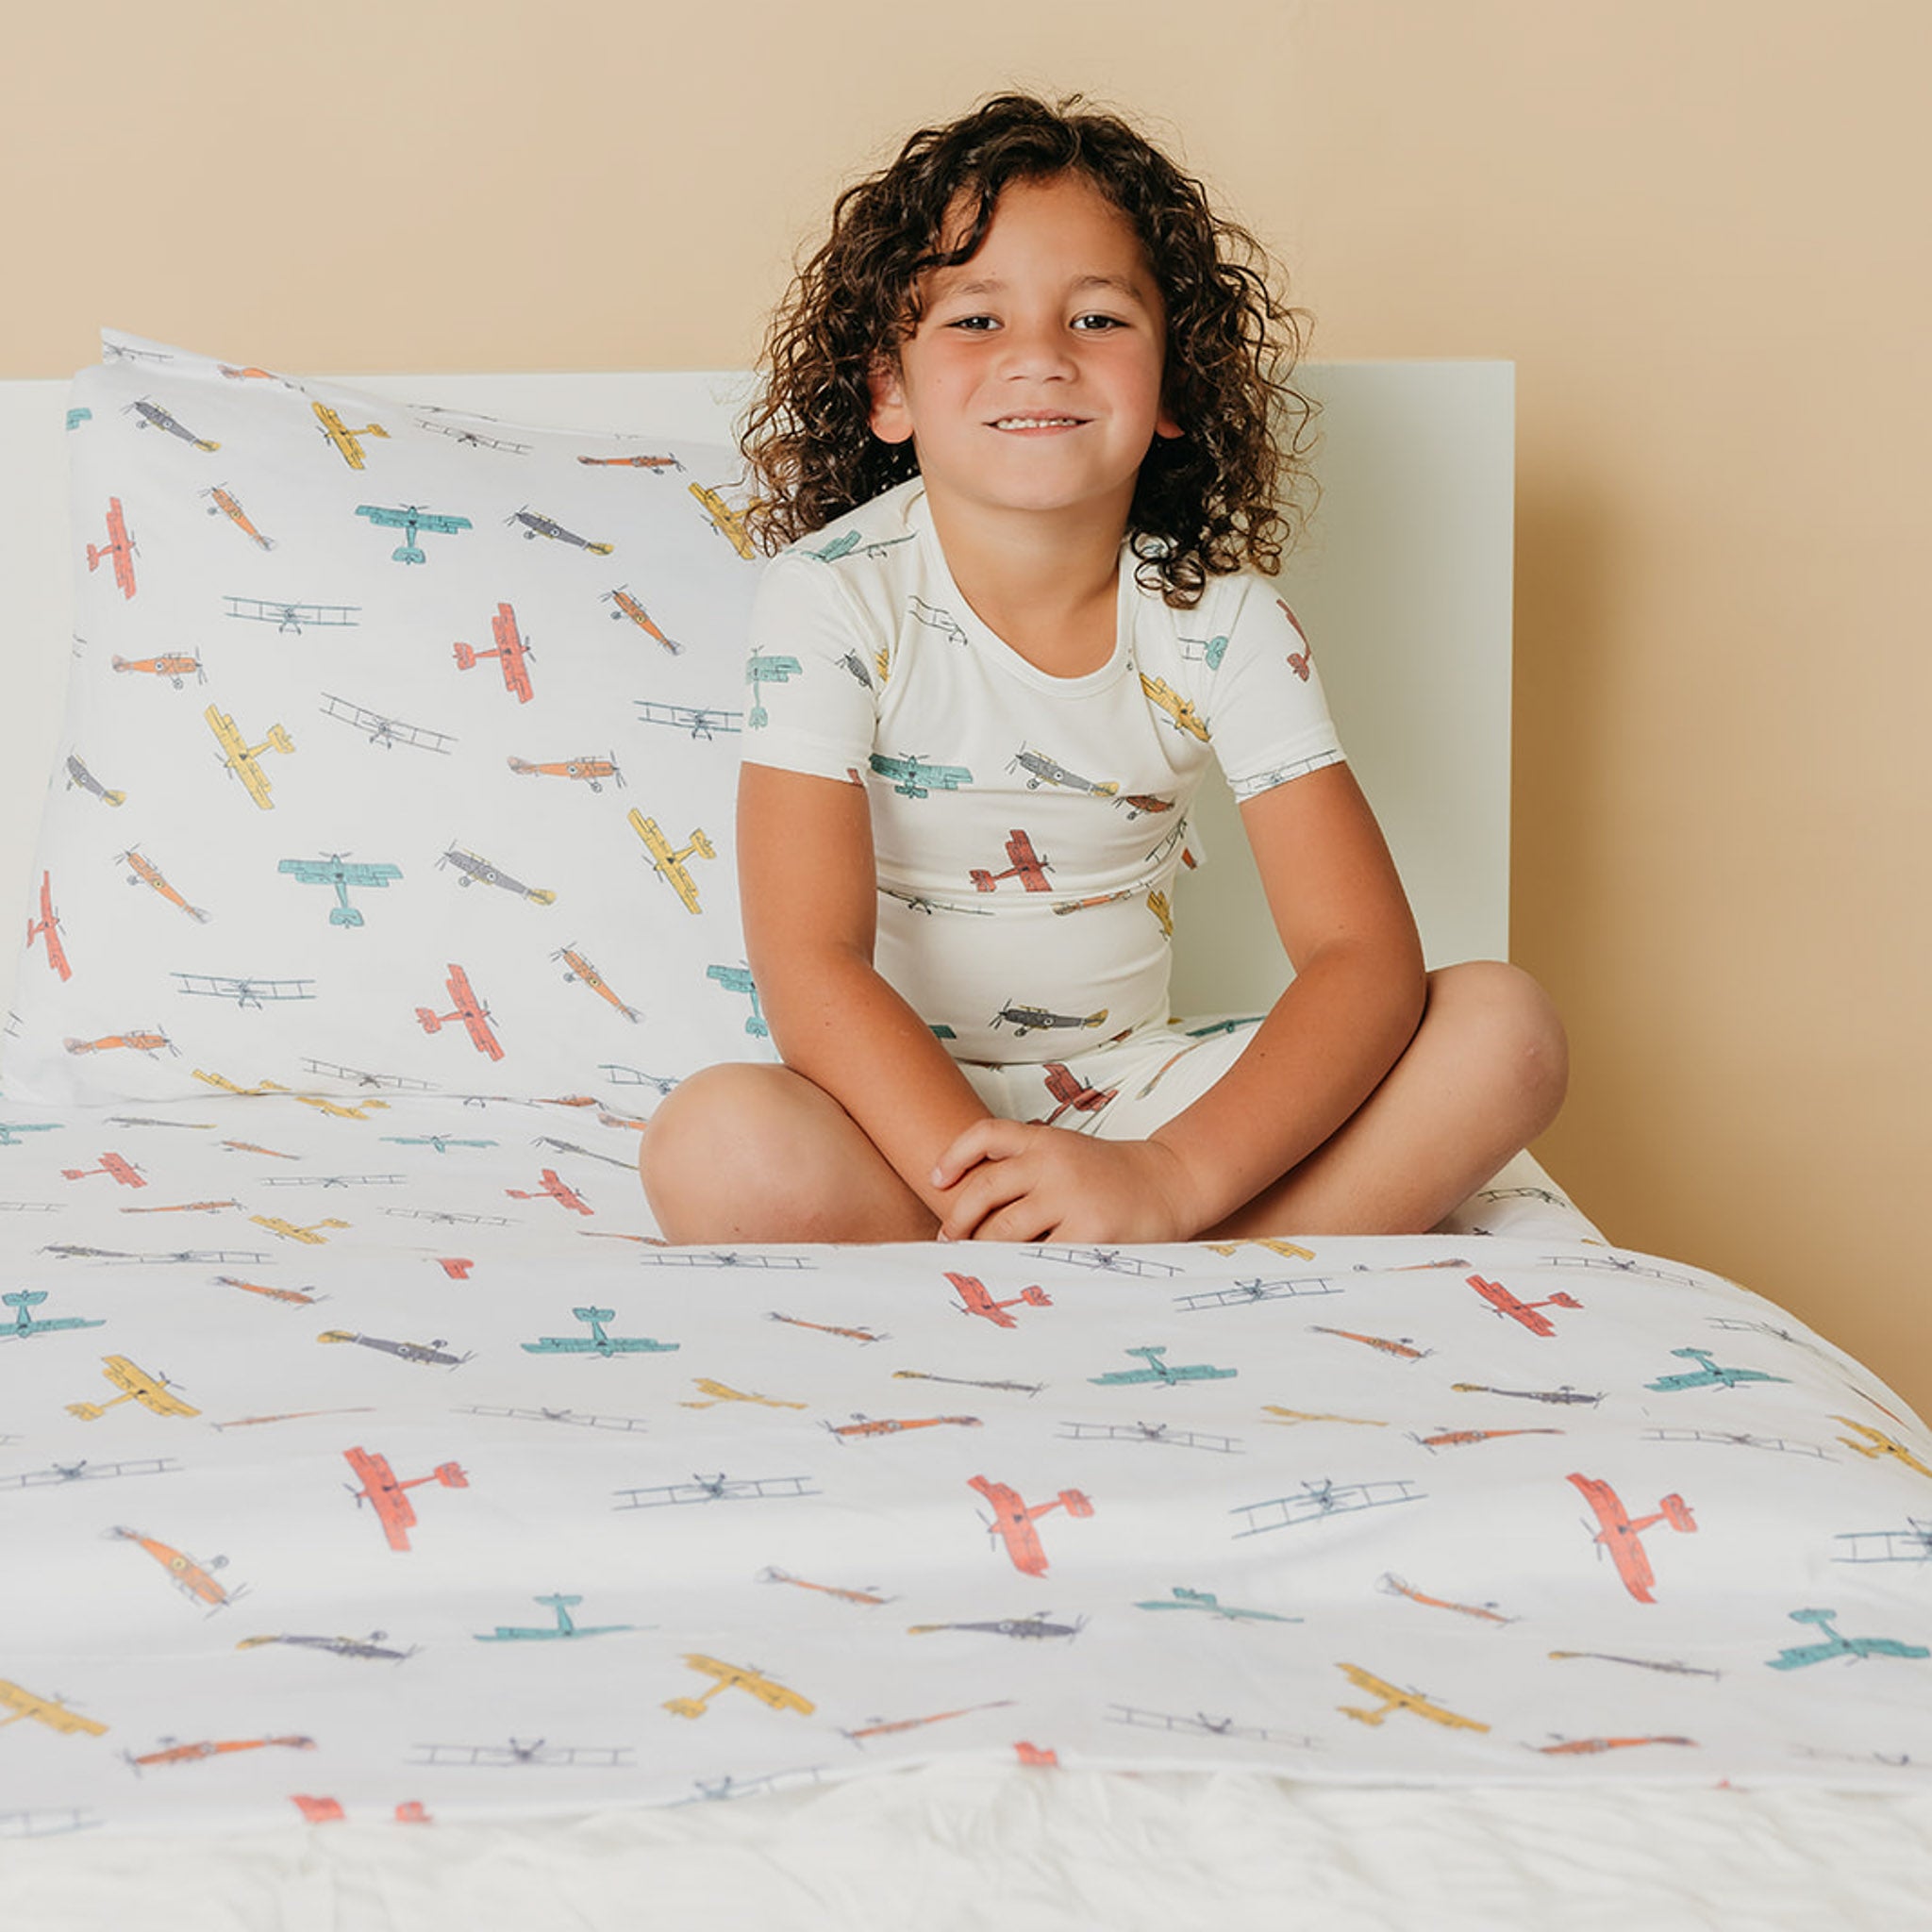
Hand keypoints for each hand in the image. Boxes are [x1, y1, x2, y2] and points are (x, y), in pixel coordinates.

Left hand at [930, 1121, 1199, 1243]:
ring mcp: (1070, 1197)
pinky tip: (1017, 1279)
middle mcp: (1053, 1162)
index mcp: (1044, 1141)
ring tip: (979, 1267)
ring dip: (984, 1253)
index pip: (985, 1135)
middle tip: (949, 1244)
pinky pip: (1039, 1258)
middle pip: (984, 1191)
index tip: (937, 1182)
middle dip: (959, 1222)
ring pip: (1004, 1231)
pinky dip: (1022, 1270)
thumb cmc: (1111, 1177)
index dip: (953, 1156)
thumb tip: (971, 1215)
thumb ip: (1027, 1170)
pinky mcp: (1089, 1232)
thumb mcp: (1067, 1154)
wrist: (1172, 1182)